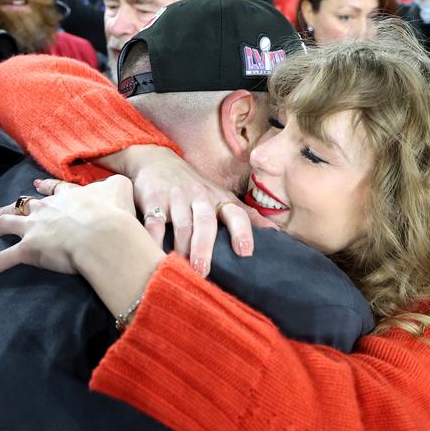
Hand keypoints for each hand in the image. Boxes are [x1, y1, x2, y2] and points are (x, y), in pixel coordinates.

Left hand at [0, 175, 137, 281]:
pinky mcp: (27, 250)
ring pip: (9, 225)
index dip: (45, 189)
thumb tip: (115, 184)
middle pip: (25, 205)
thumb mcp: (120, 188)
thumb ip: (115, 184)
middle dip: (13, 207)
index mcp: (68, 196)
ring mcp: (34, 229)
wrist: (103, 233)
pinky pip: (1, 261)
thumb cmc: (114, 213)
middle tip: (2, 210)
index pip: (53, 190)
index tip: (38, 186)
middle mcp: (47, 209)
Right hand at [97, 146, 276, 275]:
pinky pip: (153, 221)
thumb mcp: (221, 197)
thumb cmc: (193, 187)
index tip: (245, 252)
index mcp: (218, 199)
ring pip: (181, 224)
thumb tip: (277, 234)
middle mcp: (199, 196)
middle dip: (205, 246)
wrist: (155, 160)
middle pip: (205, 222)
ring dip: (182, 247)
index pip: (235, 213)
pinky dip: (153, 238)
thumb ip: (246, 216)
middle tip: (203, 270)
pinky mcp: (152, 200)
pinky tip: (154, 253)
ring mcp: (175, 197)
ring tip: (181, 268)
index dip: (242, 231)